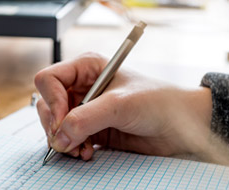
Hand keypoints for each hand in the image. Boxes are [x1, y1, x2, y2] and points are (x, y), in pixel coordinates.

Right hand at [35, 52, 211, 160]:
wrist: (179, 124)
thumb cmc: (158, 101)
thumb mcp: (121, 104)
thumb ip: (86, 118)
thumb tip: (59, 136)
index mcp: (88, 68)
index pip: (50, 80)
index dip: (52, 101)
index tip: (63, 121)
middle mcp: (85, 87)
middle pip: (49, 105)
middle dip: (55, 125)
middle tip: (66, 141)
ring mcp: (89, 110)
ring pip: (57, 125)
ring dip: (63, 140)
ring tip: (79, 150)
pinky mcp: (95, 128)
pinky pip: (70, 139)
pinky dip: (72, 148)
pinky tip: (85, 152)